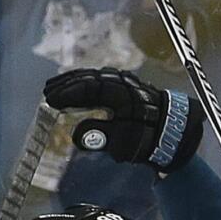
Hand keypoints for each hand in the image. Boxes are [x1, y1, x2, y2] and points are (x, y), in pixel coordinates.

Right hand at [47, 67, 203, 171]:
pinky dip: (85, 81)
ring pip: (93, 76)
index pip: (88, 90)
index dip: (67, 94)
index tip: (51, 101)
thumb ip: (100, 137)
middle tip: (47, 92)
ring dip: (73, 80)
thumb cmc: (147, 139)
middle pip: (88, 79)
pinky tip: (76, 85)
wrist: (173, 130)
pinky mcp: (125, 84)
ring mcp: (124, 82)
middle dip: (66, 85)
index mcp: (120, 96)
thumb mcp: (124, 143)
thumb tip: (76, 135)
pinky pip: (100, 79)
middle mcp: (121, 84)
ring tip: (54, 87)